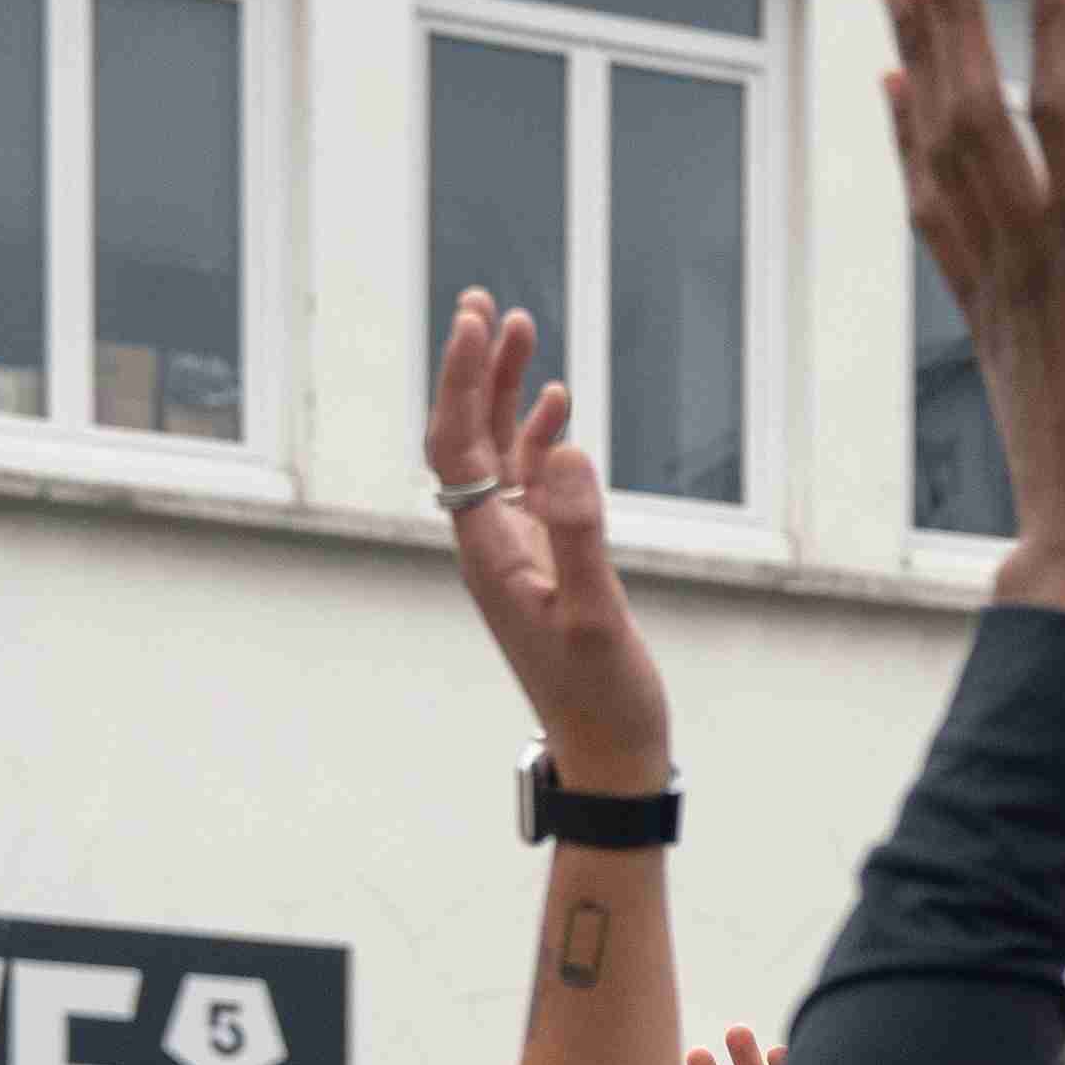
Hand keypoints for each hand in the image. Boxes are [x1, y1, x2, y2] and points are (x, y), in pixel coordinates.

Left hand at [430, 290, 671, 793]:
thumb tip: (565, 454)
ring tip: (521, 330)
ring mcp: (514, 553)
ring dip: (505, 393)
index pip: (456, 447)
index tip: (477, 326)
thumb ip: (580, 534)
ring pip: (495, 456)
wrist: (608, 760)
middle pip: (464, 439)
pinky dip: (539, 439)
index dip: (463, 382)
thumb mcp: (598, 619)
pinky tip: (558, 409)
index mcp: (488, 554)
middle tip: (485, 305)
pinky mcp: (542, 564)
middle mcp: (489, 546)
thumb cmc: (604, 702)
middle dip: (473, 370)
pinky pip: (527, 487)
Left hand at [889, 0, 1064, 648]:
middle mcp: (1028, 257)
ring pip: (940, 149)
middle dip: (952, 12)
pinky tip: (897, 88)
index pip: (1062, 115)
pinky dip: (908, 139)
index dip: (1051, 27)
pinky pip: (931, 207)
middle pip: (975, 111)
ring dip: (917, 57)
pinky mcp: (980, 312)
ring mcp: (994, 284)